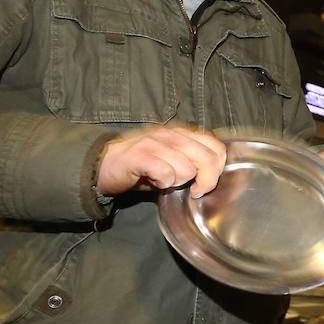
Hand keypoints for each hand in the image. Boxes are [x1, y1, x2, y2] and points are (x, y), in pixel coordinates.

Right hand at [96, 125, 226, 197]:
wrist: (105, 163)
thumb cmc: (143, 165)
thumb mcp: (173, 158)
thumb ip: (193, 160)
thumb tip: (215, 175)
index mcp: (183, 133)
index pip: (217, 147)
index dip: (217, 169)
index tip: (204, 182)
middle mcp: (172, 134)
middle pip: (208, 159)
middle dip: (205, 181)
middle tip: (193, 190)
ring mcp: (155, 142)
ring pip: (187, 168)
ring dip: (178, 181)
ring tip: (165, 180)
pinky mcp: (140, 155)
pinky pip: (165, 173)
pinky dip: (163, 183)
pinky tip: (155, 182)